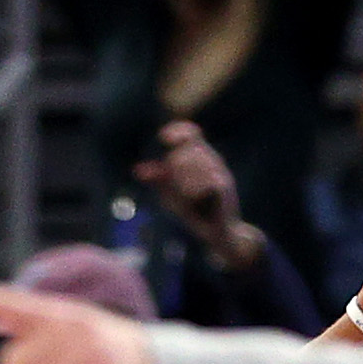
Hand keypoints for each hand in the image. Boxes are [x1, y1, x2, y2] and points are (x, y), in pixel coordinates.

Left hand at [134, 122, 260, 270]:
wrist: (217, 232)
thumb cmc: (195, 211)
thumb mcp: (171, 195)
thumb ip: (158, 181)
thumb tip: (137, 170)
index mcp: (201, 158)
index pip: (190, 132)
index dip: (178, 131)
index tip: (163, 138)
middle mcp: (213, 161)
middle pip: (187, 150)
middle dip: (175, 169)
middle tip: (178, 189)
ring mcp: (221, 172)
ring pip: (194, 163)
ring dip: (183, 182)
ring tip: (187, 197)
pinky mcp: (225, 186)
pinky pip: (203, 180)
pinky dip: (193, 189)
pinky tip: (194, 198)